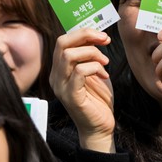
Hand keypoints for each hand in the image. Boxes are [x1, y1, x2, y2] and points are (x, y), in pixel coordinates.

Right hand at [49, 28, 114, 152]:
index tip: (102, 36)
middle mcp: (55, 76)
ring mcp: (61, 87)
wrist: (100, 128)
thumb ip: (89, 56)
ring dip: (92, 53)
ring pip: (68, 55)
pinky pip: (79, 72)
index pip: (63, 41)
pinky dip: (95, 67)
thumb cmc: (97, 100)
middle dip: (86, 36)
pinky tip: (105, 75)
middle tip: (105, 40)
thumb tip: (95, 35)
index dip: (83, 33)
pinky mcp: (71, 96)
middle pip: (62, 43)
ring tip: (105, 62)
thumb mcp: (92, 72)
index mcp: (59, 69)